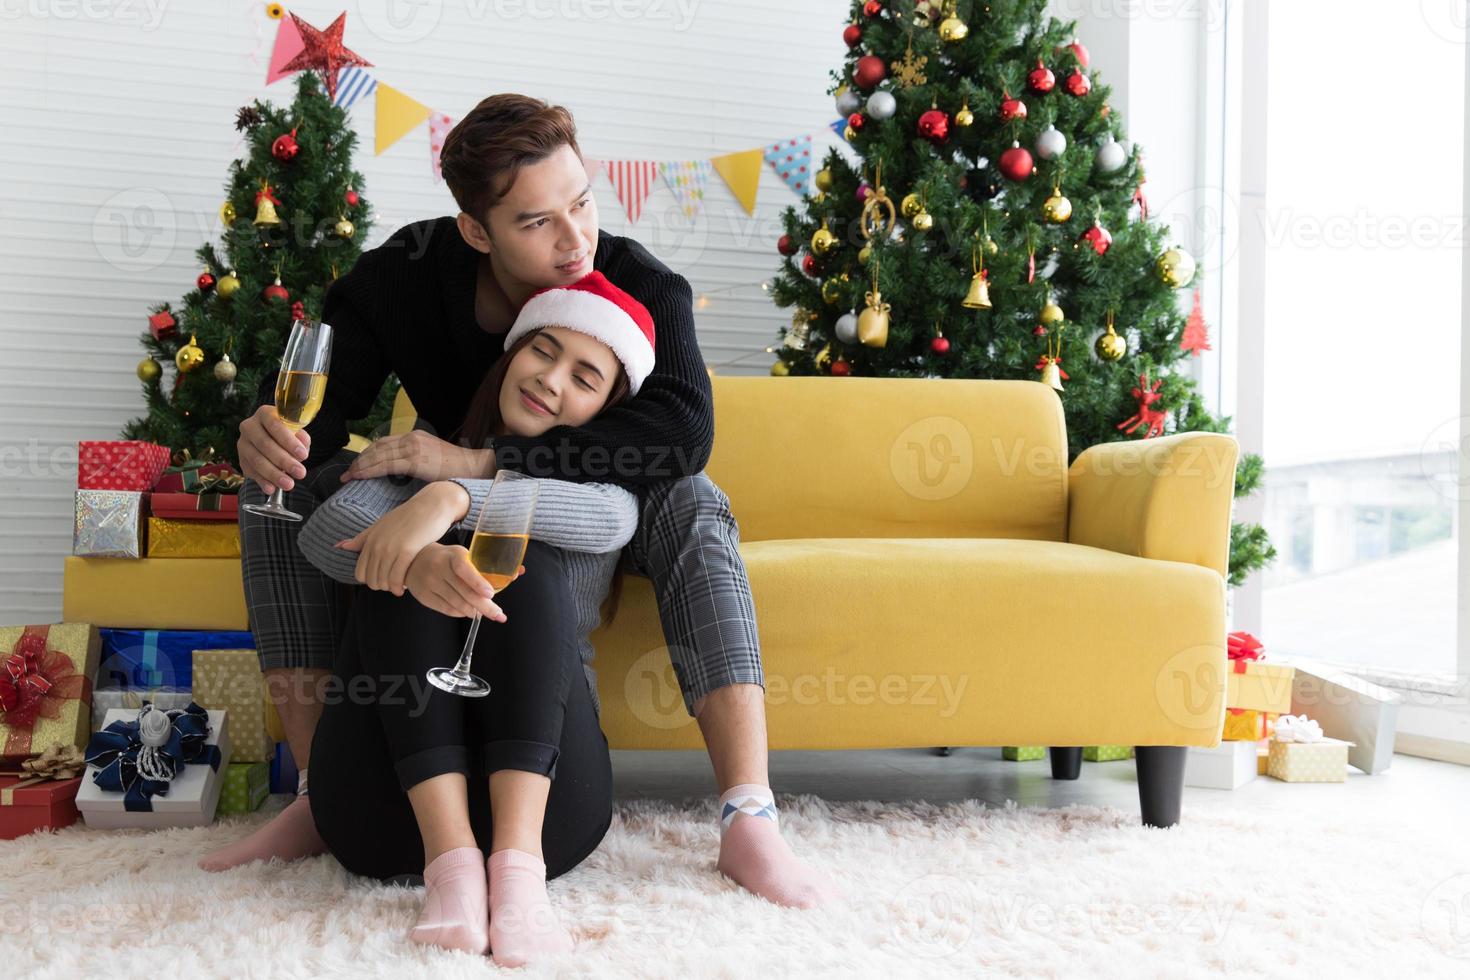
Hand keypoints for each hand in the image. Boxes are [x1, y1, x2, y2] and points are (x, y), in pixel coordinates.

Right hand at [238, 405, 309, 494]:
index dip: (289, 441)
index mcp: (265, 414)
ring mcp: (243, 444)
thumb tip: (302, 447)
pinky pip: (250, 472)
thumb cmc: (287, 434)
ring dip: (274, 474)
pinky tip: (271, 488)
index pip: (275, 425)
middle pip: (265, 445)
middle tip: (300, 473)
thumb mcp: (297, 432)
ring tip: (289, 484)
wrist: (273, 439)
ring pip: (256, 460)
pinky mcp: (241, 460)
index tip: (303, 455)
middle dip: (284, 461)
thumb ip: (301, 438)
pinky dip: (262, 481)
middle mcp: (249, 427)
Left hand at [333, 483, 467, 594]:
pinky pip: (398, 577)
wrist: (431, 505)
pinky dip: (400, 586)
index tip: (383, 580)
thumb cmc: (408, 516)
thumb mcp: (381, 525)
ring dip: (391, 588)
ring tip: (400, 587)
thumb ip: (361, 539)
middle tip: (393, 585)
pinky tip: (406, 587)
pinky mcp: (408, 550)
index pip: (360, 573)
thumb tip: (338, 546)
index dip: (370, 581)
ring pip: (384, 581)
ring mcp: (391, 547)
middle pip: (371, 580)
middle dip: (382, 587)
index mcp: (369, 539)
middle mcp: (377, 544)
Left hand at [341, 430, 494, 483]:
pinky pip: (386, 464)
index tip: (358, 465)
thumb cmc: (458, 469)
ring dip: (361, 466)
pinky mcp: (415, 460)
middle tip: (348, 472)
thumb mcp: (434, 459)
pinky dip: (370, 470)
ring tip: (349, 476)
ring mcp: (413, 448)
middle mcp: (412, 438)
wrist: (474, 467)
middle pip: (377, 447)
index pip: (384, 443)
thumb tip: (404, 472)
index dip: (368, 453)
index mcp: (416, 437)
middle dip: (360, 460)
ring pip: (378, 455)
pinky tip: (360, 476)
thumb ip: (417, 461)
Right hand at [402, 544, 525, 618]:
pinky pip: (447, 609)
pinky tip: (469, 612)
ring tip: (486, 613)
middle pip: (464, 592)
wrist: (414, 560)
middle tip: (499, 615)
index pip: (464, 570)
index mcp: (452, 555)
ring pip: (456, 604)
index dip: (478, 583)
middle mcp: (439, 569)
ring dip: (474, 611)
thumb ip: (488, 566)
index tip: (491, 594)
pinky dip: (461, 613)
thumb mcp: (464, 555)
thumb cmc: (448, 558)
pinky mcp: (424, 596)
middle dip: (484, 606)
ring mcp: (430, 583)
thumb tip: (520, 572)